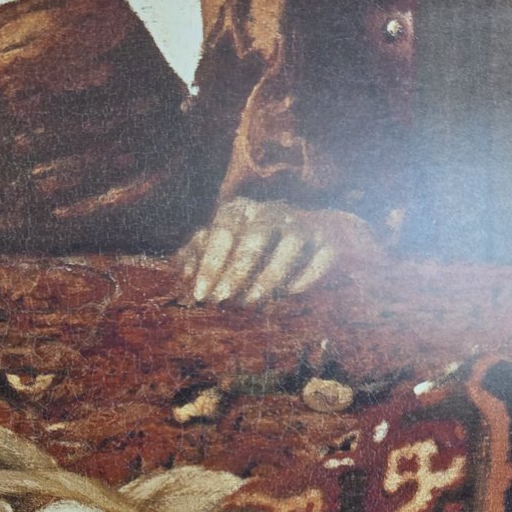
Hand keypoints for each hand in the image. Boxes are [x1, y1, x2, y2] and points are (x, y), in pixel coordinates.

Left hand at [178, 197, 382, 305]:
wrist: (307, 233)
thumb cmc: (250, 245)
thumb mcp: (219, 246)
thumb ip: (196, 256)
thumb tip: (183, 271)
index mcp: (239, 209)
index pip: (221, 230)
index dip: (210, 263)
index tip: (201, 294)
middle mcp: (271, 211)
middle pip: (255, 238)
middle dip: (237, 272)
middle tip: (223, 301)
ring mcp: (303, 223)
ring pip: (289, 246)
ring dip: (270, 276)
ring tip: (253, 302)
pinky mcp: (328, 241)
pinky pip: (321, 257)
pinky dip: (307, 275)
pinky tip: (290, 293)